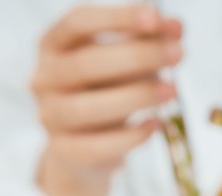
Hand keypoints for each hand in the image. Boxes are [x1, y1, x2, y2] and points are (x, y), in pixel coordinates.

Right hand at [30, 5, 182, 195]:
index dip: (117, 18)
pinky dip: (130, 136)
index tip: (155, 16)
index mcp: (53, 44)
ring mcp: (50, 117)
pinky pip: (97, 146)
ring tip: (171, 89)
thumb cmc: (104, 91)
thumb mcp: (122, 60)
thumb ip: (145, 40)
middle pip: (85, 63)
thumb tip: (175, 28)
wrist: (83, 149)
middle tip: (178, 53)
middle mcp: (44, 78)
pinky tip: (155, 125)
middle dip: (137, 57)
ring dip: (136, 97)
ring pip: (88, 108)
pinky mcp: (64, 152)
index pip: (78, 22)